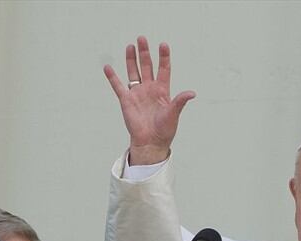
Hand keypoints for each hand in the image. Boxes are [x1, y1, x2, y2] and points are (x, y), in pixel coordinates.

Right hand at [104, 36, 194, 165]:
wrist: (151, 142)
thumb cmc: (164, 130)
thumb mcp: (174, 113)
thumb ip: (180, 101)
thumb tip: (192, 93)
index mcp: (162, 90)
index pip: (164, 69)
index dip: (163, 57)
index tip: (163, 45)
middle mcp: (149, 89)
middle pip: (147, 66)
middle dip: (144, 53)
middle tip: (142, 39)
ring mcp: (137, 94)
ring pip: (133, 72)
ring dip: (131, 59)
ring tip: (130, 46)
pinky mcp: (126, 101)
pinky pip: (118, 86)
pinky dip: (112, 77)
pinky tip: (108, 68)